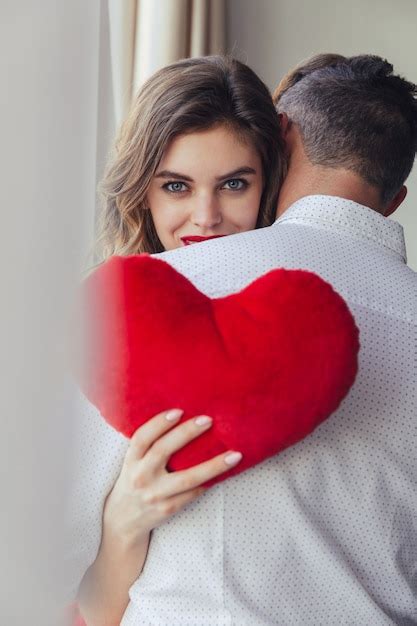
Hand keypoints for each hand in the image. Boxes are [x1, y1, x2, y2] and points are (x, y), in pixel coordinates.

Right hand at [102, 409, 241, 548]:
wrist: (124, 521)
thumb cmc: (135, 480)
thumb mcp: (134, 462)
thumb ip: (150, 445)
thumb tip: (184, 417)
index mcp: (131, 460)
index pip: (142, 438)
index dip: (159, 423)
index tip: (179, 410)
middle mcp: (141, 476)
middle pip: (163, 450)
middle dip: (187, 433)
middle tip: (209, 420)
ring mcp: (155, 495)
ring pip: (187, 478)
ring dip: (213, 465)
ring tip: (234, 455)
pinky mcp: (168, 509)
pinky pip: (193, 493)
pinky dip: (209, 482)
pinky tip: (225, 473)